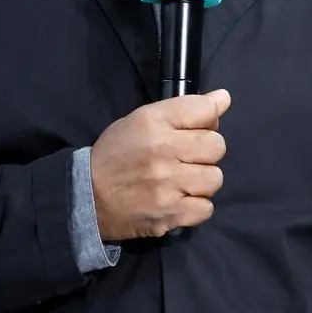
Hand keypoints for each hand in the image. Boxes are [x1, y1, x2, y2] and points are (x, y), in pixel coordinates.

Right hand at [89, 89, 230, 240]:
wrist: (88, 196)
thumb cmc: (116, 154)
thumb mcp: (141, 120)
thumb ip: (183, 108)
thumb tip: (224, 98)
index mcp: (153, 122)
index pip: (205, 110)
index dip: (209, 117)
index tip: (200, 125)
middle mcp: (163, 151)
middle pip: (216, 146)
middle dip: (206, 150)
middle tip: (188, 156)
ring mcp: (168, 185)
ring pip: (215, 178)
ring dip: (203, 180)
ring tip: (184, 180)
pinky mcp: (170, 214)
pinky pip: (206, 208)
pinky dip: (196, 206)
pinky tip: (180, 199)